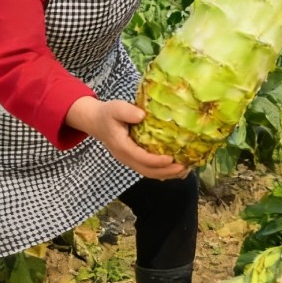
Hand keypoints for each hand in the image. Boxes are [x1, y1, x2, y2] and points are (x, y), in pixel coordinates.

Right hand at [66, 97, 189, 179]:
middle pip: (147, 170)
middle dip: (166, 172)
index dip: (156, 160)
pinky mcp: (133, 160)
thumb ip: (126, 111)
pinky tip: (176, 171)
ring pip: (148, 173)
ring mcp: (129, 161)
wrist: (96, 122)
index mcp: (122, 146)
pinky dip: (162, 172)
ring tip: (184, 171)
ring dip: (166, 174)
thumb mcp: (115, 108)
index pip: (140, 157)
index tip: (171, 158)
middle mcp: (126, 157)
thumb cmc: (108, 114)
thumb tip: (142, 115)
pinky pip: (148, 169)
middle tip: (184, 168)